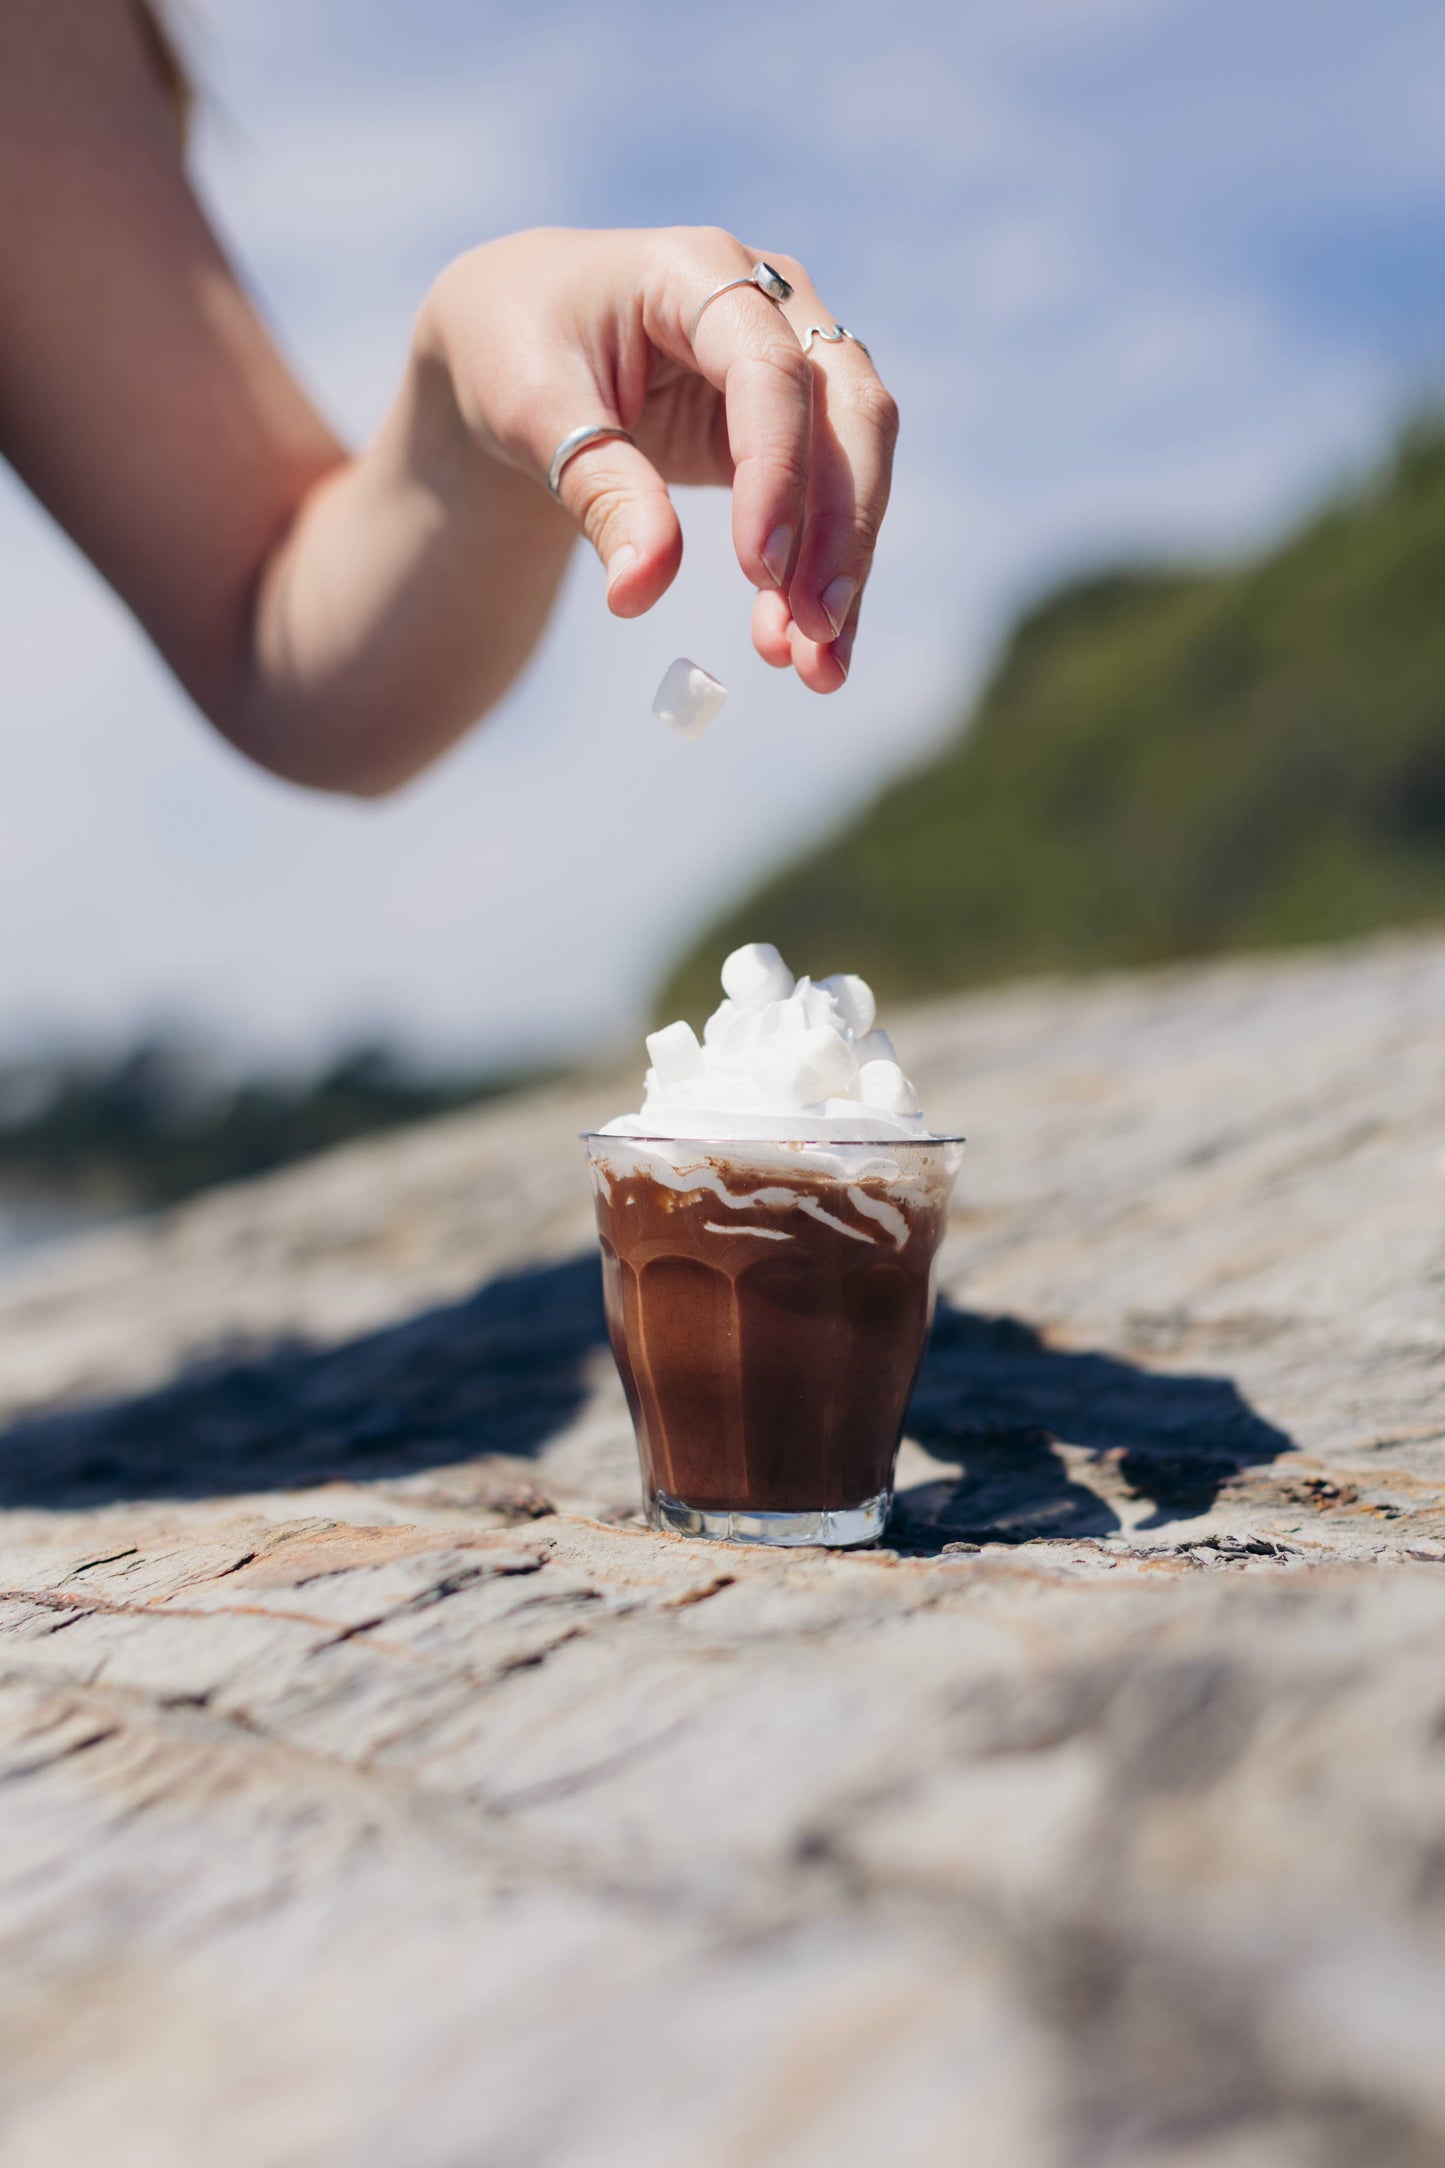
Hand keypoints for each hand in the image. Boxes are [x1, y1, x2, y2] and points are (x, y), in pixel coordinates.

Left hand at [420, 226, 897, 692]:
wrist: (517, 343)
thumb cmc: (516, 352)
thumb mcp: (534, 414)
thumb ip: (598, 491)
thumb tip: (642, 593)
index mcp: (698, 272)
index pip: (769, 370)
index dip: (776, 470)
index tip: (758, 571)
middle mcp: (771, 306)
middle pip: (846, 411)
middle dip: (838, 528)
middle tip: (813, 629)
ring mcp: (795, 363)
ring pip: (856, 464)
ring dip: (844, 568)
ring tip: (817, 669)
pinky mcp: (795, 429)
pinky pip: (833, 504)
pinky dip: (825, 579)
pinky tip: (814, 657)